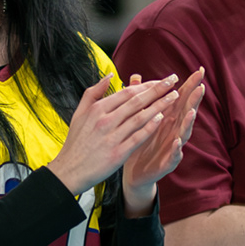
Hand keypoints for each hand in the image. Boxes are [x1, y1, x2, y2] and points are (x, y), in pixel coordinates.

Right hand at [47, 73, 178, 196]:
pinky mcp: (118, 153)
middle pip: (137, 101)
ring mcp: (112, 137)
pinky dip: (150, 127)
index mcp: (97, 109)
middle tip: (174, 80)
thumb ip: (94, 92)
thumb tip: (110, 75)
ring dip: (159, 105)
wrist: (70, 170)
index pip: (127, 92)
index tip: (162, 80)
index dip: (147, 85)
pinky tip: (161, 118)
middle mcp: (105, 121)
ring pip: (140, 117)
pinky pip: (137, 137)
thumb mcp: (80, 112)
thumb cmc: (77, 141)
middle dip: (158, 90)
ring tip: (174, 97)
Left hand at [121, 69, 206, 211]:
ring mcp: (173, 146)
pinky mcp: (167, 162)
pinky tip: (177, 143)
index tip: (199, 70)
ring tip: (192, 112)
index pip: (182, 98)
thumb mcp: (139, 117)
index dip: (190, 85)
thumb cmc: (140, 141)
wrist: (135, 171)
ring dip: (189, 123)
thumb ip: (140, 97)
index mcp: (169, 118)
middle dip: (194, 100)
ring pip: (184, 133)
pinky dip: (176, 149)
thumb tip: (135, 76)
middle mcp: (174, 130)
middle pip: (186, 112)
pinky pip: (173, 156)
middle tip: (200, 87)